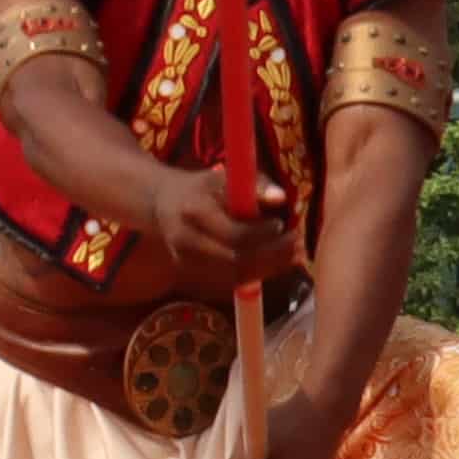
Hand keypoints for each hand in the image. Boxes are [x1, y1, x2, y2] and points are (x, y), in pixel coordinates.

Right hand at [114, 159, 299, 293]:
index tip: (281, 224)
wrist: (161, 203)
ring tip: (294, 256)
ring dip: (269, 268)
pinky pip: (229, 281)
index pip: (234, 234)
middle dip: (272, 256)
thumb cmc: (202, 187)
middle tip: (297, 244)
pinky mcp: (190, 272)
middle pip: (235, 261)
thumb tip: (281, 198)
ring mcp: (185, 260)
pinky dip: (256, 275)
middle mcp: (185, 240)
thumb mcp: (225, 177)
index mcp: (193, 212)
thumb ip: (255, 184)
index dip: (262, 234)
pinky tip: (276, 264)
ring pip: (234, 276)